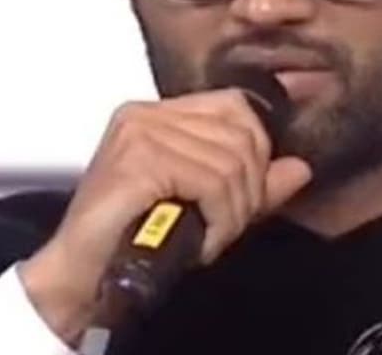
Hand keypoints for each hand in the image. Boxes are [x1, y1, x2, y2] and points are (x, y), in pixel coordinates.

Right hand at [16, 87, 312, 341]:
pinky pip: (211, 182)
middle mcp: (147, 115)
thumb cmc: (131, 240)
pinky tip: (201, 241)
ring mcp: (140, 133)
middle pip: (240, 135)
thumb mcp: (206, 205)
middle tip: (225, 224)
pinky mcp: (138, 160)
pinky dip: (218, 220)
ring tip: (209, 237)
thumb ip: (252, 184)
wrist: (81, 274)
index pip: (235, 106)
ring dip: (231, 214)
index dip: (255, 152)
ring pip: (231, 163)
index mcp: (159, 113)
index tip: (244, 195)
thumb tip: (300, 168)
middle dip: (247, 190)